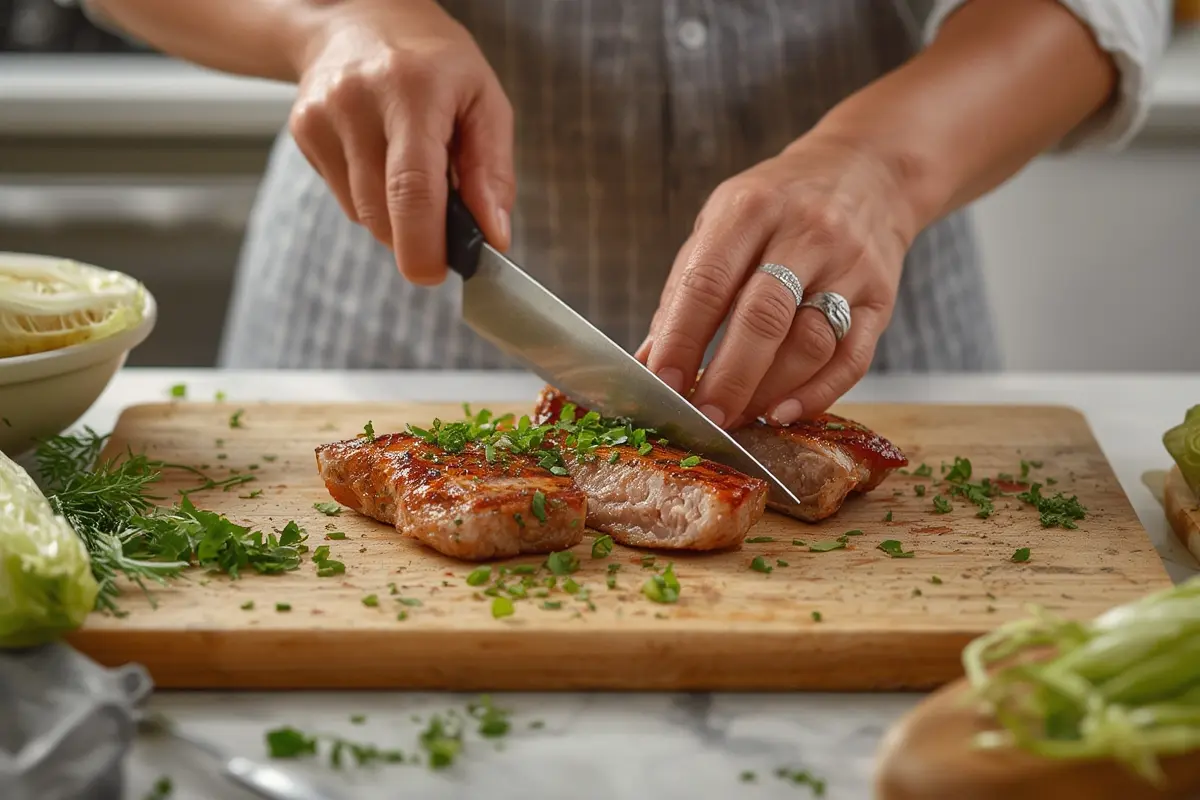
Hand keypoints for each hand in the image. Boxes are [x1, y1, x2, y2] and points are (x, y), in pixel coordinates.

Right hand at [288, 0, 512, 283]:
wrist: (356, 16)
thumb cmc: (434, 61)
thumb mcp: (484, 100)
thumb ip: (493, 172)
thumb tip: (494, 235)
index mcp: (412, 89)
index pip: (412, 188)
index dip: (425, 245)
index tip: (439, 272)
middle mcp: (358, 100)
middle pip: (384, 213)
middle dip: (417, 238)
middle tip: (444, 225)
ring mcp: (322, 116)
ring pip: (362, 214)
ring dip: (396, 218)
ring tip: (412, 173)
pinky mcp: (302, 131)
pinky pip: (344, 200)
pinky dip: (372, 200)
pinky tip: (382, 160)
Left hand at [636, 134, 918, 427]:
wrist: (868, 172)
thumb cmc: (777, 206)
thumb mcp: (722, 223)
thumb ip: (684, 289)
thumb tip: (649, 360)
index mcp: (750, 210)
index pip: (709, 282)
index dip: (682, 339)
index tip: (663, 384)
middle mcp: (805, 233)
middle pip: (763, 318)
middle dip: (727, 378)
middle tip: (703, 418)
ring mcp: (849, 266)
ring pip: (809, 344)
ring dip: (768, 391)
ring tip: (737, 418)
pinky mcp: (880, 298)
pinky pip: (852, 358)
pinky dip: (816, 394)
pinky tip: (783, 412)